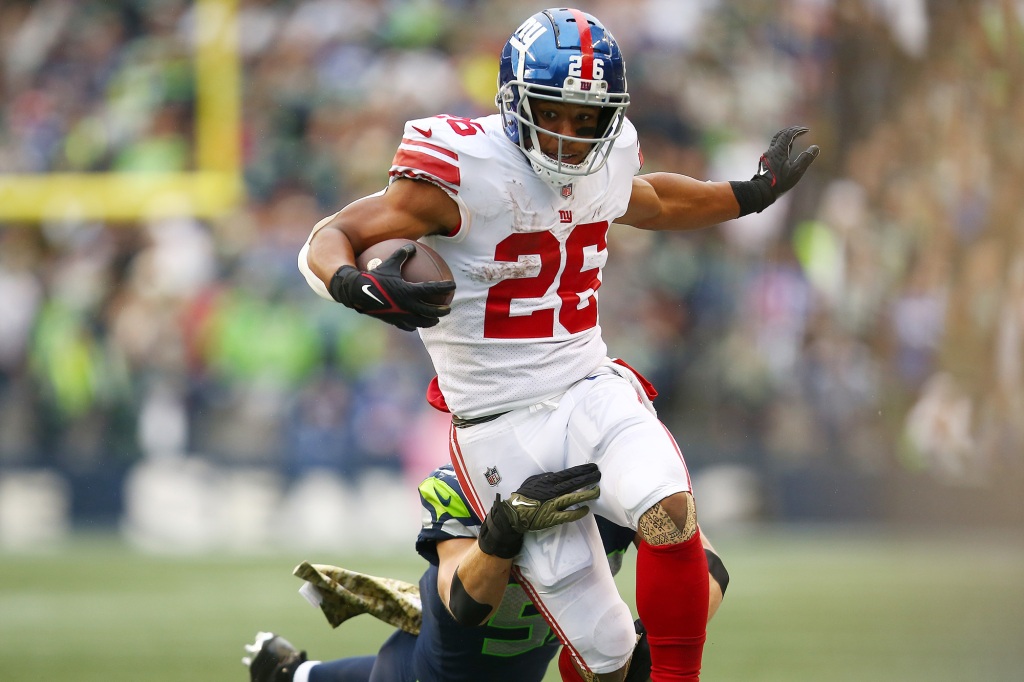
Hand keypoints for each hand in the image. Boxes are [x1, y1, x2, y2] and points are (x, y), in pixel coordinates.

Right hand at [328, 244, 454, 331]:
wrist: (357, 293)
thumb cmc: (373, 277)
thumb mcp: (388, 264)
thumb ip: (401, 255)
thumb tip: (411, 246)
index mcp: (408, 291)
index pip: (432, 290)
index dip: (444, 287)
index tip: (453, 285)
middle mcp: (407, 305)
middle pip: (431, 311)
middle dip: (442, 311)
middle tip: (448, 308)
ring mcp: (401, 315)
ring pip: (421, 322)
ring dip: (430, 321)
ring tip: (435, 320)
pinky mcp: (393, 321)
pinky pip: (407, 325)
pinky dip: (413, 325)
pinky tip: (415, 324)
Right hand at [477, 464, 600, 558]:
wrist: (514, 514)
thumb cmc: (522, 496)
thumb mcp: (532, 481)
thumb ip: (544, 477)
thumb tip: (555, 474)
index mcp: (548, 481)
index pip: (569, 474)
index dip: (582, 470)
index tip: (592, 467)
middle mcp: (553, 491)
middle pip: (574, 483)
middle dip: (588, 479)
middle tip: (599, 475)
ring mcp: (554, 505)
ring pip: (574, 497)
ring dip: (587, 494)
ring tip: (597, 491)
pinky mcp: (553, 517)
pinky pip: (569, 515)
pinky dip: (578, 512)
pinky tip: (586, 509)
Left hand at [730, 126, 819, 215]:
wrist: (762, 191)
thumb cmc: (780, 182)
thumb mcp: (796, 171)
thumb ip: (806, 158)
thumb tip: (815, 147)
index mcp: (779, 151)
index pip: (788, 134)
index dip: (798, 131)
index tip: (806, 130)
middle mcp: (772, 150)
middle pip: (781, 134)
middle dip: (791, 131)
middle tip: (800, 130)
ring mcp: (768, 155)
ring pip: (776, 140)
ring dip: (785, 136)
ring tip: (794, 136)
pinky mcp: (767, 161)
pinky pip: (775, 147)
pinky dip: (782, 143)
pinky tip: (787, 148)